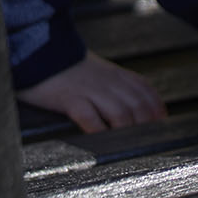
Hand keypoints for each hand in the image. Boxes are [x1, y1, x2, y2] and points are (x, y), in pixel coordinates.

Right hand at [17, 51, 167, 132]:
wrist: (36, 50)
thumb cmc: (70, 68)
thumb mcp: (102, 72)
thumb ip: (122, 87)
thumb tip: (144, 110)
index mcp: (118, 75)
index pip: (148, 93)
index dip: (157, 112)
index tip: (161, 126)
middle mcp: (109, 83)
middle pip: (139, 108)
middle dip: (146, 127)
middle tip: (146, 143)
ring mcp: (90, 91)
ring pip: (121, 115)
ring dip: (127, 133)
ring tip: (128, 146)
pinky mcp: (70, 99)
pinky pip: (91, 119)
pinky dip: (100, 133)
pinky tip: (103, 143)